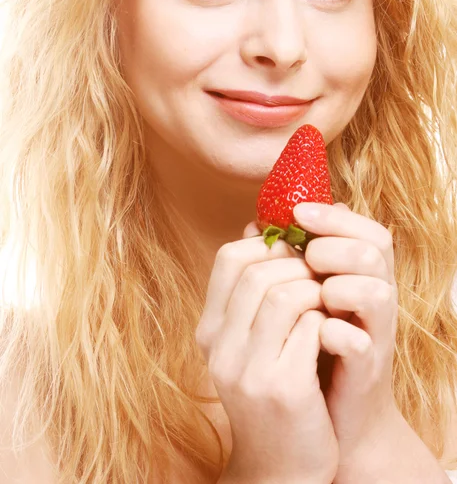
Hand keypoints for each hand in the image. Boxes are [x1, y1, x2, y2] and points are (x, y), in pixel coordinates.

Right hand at [196, 225, 338, 483]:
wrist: (279, 466)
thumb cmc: (272, 391)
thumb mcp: (249, 342)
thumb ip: (251, 292)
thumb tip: (258, 226)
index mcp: (209, 330)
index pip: (228, 258)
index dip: (266, 244)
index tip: (291, 253)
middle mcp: (220, 347)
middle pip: (260, 271)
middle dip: (299, 265)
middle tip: (317, 277)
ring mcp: (249, 369)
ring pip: (287, 293)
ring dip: (316, 291)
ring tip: (324, 304)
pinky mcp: (283, 388)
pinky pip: (312, 326)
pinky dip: (327, 320)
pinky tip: (331, 332)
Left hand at [293, 201, 398, 466]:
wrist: (324, 419)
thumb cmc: (304, 348)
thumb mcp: (294, 300)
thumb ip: (281, 262)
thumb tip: (255, 223)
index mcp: (359, 279)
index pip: (366, 230)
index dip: (335, 217)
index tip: (298, 212)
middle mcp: (373, 300)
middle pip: (375, 248)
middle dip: (333, 244)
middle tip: (307, 256)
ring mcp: (372, 335)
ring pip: (376, 288)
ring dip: (337, 284)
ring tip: (313, 294)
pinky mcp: (365, 370)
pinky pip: (359, 342)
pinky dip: (333, 332)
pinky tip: (314, 331)